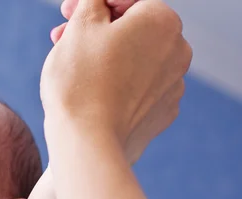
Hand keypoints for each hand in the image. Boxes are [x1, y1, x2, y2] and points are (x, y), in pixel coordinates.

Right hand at [41, 0, 191, 160]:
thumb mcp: (80, 27)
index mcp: (162, 21)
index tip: (68, 13)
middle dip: (97, 31)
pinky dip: (118, 86)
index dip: (94, 3)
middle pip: (133, 30)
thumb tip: (99, 1)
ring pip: (136, 60)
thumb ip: (92, 2)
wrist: (87, 143)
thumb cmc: (80, 82)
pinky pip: (139, 90)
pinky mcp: (161, 115)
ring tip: (73, 67)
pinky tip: (94, 93)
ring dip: (106, 57)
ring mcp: (173, 86)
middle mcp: (178, 51)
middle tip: (63, 37)